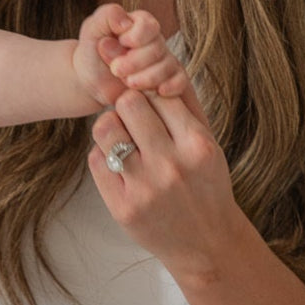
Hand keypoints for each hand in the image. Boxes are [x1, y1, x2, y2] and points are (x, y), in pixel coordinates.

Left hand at [76, 5, 189, 107]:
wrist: (91, 81)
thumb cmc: (91, 52)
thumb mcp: (91, 30)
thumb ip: (107, 15)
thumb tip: (127, 22)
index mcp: (140, 23)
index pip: (149, 26)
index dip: (134, 39)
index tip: (118, 46)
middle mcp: (156, 40)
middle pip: (158, 49)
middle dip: (135, 62)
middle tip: (115, 70)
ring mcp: (164, 60)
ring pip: (168, 67)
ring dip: (146, 78)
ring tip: (126, 82)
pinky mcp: (167, 80)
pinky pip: (181, 81)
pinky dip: (173, 86)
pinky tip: (158, 92)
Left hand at [87, 86, 236, 279]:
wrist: (207, 244)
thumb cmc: (206, 185)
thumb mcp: (209, 143)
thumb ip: (186, 103)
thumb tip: (158, 60)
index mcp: (198, 144)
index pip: (157, 92)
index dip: (147, 91)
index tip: (146, 99)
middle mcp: (172, 165)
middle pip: (127, 103)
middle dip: (126, 106)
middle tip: (132, 119)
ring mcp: (145, 188)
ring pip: (105, 128)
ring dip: (110, 129)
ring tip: (123, 140)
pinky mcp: (122, 207)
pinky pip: (95, 160)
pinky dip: (103, 157)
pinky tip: (120, 167)